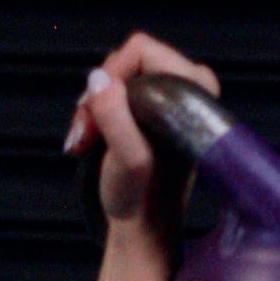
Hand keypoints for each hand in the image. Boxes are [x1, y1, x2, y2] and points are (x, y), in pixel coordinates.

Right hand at [63, 32, 220, 235]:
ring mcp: (173, 98)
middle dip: (99, 94)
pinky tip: (91, 139)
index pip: (141, 50)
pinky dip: (100, 113)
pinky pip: (120, 92)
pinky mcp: (157, 111)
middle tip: (84, 131)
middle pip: (127, 62)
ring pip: (118, 78)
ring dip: (94, 107)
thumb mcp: (127, 158)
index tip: (94, 110)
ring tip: (85, 140)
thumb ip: (115, 116)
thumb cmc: (141, 198)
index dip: (111, 74)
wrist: (145, 230)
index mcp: (195, 89)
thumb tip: (98, 80)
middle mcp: (190, 86)